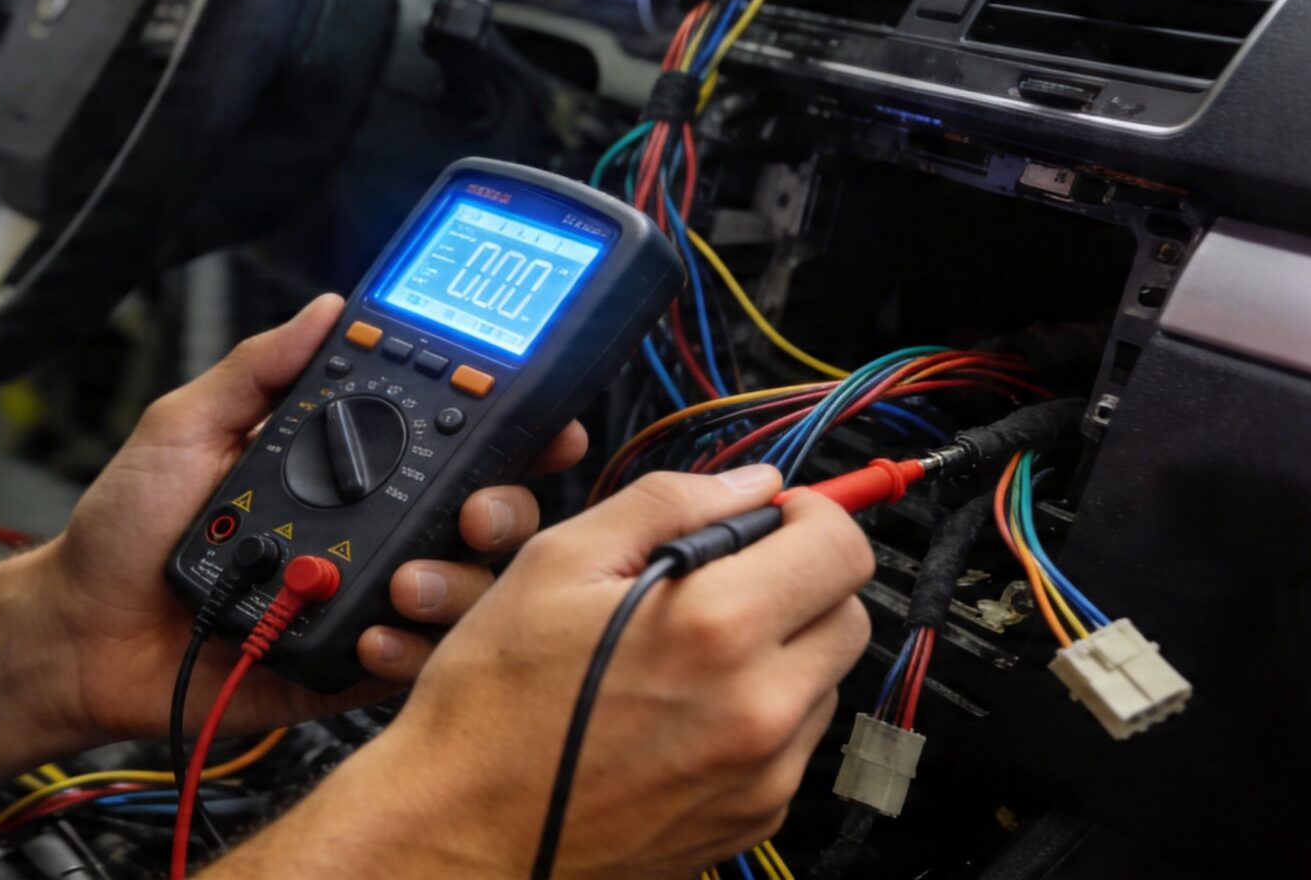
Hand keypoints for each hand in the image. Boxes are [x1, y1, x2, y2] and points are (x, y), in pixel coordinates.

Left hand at [16, 294, 588, 741]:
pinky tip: (372, 633)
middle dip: (502, 510)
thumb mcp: (184, 424)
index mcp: (342, 468)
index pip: (445, 442)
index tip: (545, 420)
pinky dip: (407, 650)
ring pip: (463, 595)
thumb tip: (325, 308)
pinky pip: (411, 664)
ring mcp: (363, 599)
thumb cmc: (126, 528)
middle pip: (480, 518)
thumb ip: (258, 368)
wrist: (83, 629)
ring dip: (455, 584)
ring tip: (407, 580)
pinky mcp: (347, 666)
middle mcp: (367, 531)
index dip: (509, 431)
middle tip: (476, 509)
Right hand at [358, 466, 873, 876]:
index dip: (809, 516)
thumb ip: (664, 505)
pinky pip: (790, 744)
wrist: (461, 826)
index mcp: (715, 629)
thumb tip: (746, 484)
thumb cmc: (493, 703)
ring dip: (779, 650)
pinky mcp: (753, 818)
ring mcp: (762, 774)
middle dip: (801, 582)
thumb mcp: (556, 563)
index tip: (771, 518)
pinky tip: (680, 708)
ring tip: (688, 653)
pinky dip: (755, 713)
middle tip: (727, 580)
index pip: (840, 548)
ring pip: (822, 682)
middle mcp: (757, 708)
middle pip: (849, 616)